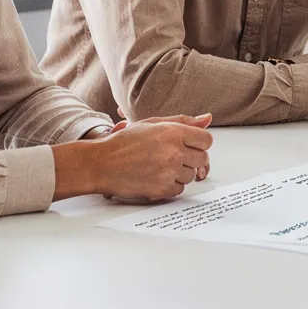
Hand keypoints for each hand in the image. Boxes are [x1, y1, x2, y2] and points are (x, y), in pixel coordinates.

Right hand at [53, 113, 213, 200]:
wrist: (100, 163)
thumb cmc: (123, 143)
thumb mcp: (152, 124)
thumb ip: (182, 121)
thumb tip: (207, 119)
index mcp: (173, 132)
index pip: (206, 140)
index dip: (198, 143)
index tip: (189, 146)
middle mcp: (174, 151)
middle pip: (202, 159)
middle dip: (191, 159)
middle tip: (173, 157)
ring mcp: (169, 171)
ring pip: (191, 175)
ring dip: (179, 173)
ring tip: (159, 167)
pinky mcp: (162, 189)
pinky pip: (179, 189)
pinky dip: (170, 186)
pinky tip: (156, 177)